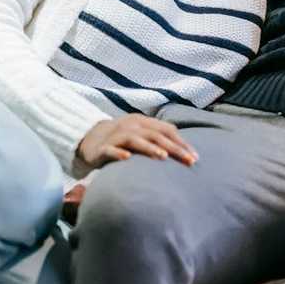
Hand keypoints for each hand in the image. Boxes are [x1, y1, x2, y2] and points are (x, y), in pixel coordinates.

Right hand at [76, 115, 198, 169]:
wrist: (89, 138)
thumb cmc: (122, 139)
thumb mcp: (141, 134)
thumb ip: (158, 138)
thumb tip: (185, 151)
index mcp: (143, 122)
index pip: (166, 130)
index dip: (182, 142)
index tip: (195, 157)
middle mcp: (131, 126)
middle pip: (155, 135)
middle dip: (173, 148)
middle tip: (188, 161)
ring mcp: (115, 136)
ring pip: (134, 140)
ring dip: (149, 147)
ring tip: (163, 156)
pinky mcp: (102, 149)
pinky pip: (110, 150)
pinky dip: (118, 153)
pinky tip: (126, 158)